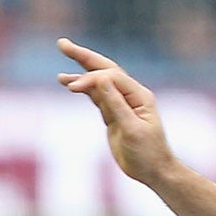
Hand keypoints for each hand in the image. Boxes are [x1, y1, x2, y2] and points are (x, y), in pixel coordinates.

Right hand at [56, 37, 172, 183]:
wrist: (154, 171)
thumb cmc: (147, 153)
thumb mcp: (131, 129)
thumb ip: (115, 104)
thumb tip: (100, 79)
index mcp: (139, 96)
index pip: (111, 77)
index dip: (90, 77)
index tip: (71, 87)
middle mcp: (131, 95)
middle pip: (105, 69)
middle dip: (84, 57)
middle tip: (62, 44)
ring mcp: (122, 103)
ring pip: (99, 82)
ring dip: (80, 72)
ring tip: (61, 63)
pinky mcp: (114, 114)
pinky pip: (97, 96)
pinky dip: (83, 88)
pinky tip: (69, 84)